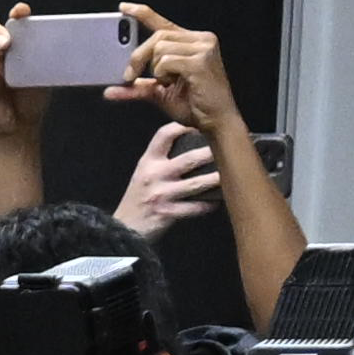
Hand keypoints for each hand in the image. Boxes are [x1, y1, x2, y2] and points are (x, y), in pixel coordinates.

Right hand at [0, 2, 49, 139]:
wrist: (21, 122)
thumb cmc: (33, 94)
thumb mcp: (43, 73)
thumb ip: (46, 58)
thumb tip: (61, 46)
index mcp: (16, 41)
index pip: (14, 20)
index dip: (17, 13)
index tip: (22, 12)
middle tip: (6, 44)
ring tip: (4, 70)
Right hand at [110, 121, 216, 241]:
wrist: (123, 229)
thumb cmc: (137, 199)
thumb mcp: (143, 173)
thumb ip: (161, 160)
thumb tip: (190, 145)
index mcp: (148, 161)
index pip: (164, 135)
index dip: (183, 127)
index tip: (200, 125)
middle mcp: (154, 175)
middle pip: (189, 159)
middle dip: (210, 153)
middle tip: (228, 149)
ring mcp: (162, 194)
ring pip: (196, 184)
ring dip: (216, 179)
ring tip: (230, 174)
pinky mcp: (168, 213)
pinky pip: (194, 208)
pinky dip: (208, 204)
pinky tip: (217, 201)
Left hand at [127, 8, 242, 134]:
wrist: (216, 122)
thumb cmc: (193, 106)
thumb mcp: (159, 93)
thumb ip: (137, 87)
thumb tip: (109, 90)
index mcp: (192, 42)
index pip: (163, 24)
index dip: (141, 14)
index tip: (123, 8)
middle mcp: (200, 39)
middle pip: (157, 36)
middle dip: (138, 56)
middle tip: (129, 75)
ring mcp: (203, 48)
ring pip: (160, 48)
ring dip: (156, 70)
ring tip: (169, 83)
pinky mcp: (201, 60)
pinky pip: (167, 61)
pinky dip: (163, 74)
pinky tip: (174, 83)